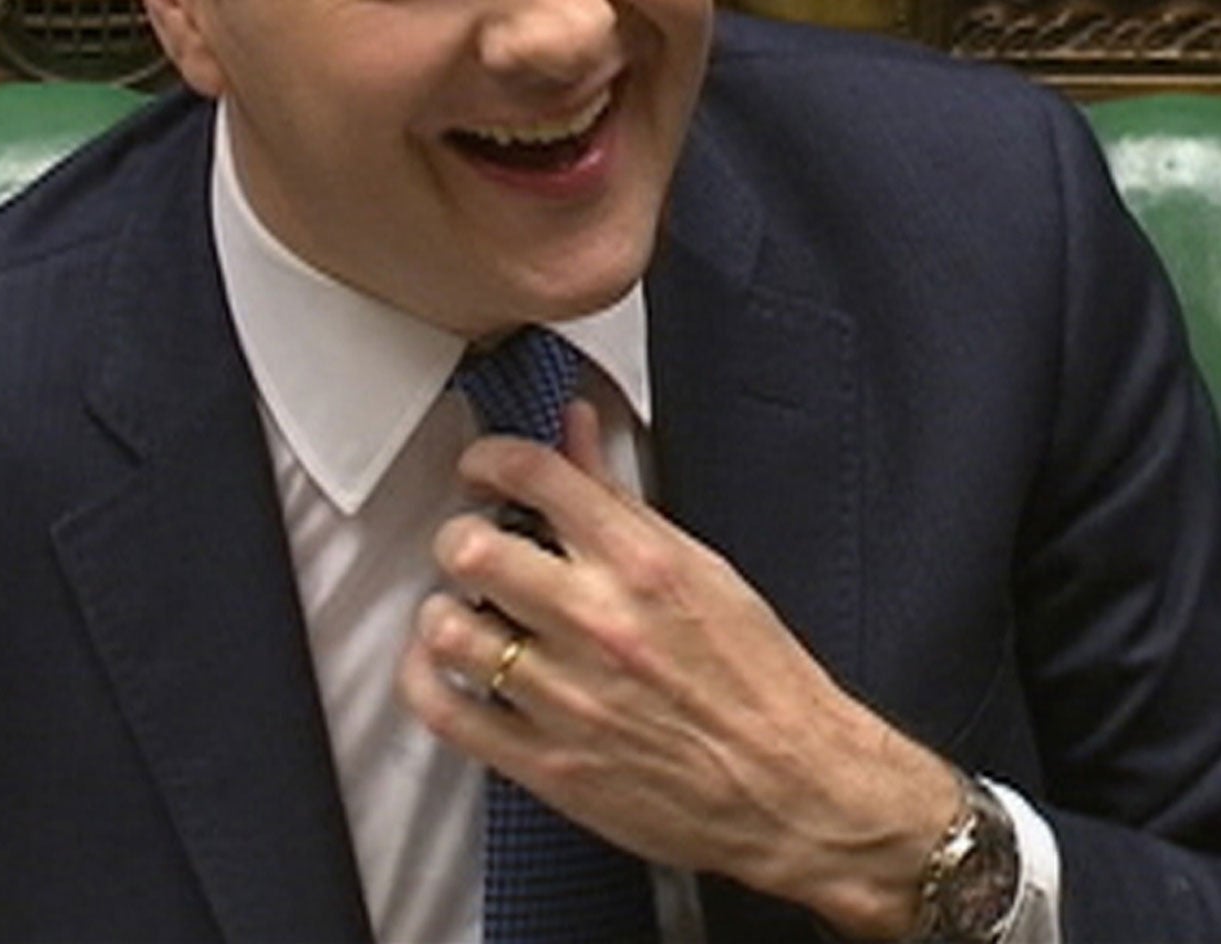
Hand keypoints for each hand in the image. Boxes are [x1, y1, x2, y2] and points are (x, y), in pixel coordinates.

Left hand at [396, 399, 963, 939]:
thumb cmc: (760, 680)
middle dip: (460, 537)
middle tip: (472, 546)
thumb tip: (577, 433)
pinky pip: (447, 712)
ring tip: (463, 611)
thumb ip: (621, 499)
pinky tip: (442, 667)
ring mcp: (568, 697)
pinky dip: (424, 680)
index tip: (483, 469)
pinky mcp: (548, 765)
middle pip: (471, 548)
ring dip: (443, 611)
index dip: (490, 458)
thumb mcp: (701, 567)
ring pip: (449, 629)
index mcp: (641, 564)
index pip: (534, 475)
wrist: (795, 786)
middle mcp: (599, 623)